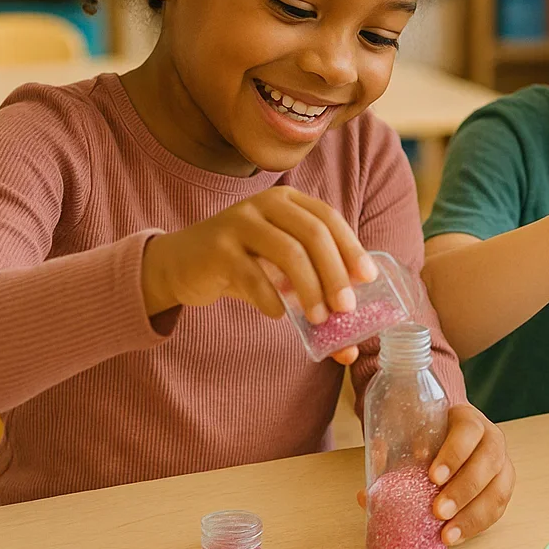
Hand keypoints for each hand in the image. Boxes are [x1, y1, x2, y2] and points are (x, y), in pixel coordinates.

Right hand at [141, 186, 377, 364]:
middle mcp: (265, 204)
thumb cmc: (243, 265)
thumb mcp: (281, 271)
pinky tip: (278, 314)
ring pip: (288, 252)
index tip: (367, 280)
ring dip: (309, 289)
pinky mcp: (216, 247)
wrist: (181, 263)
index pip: (328, 218)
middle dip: (335, 274)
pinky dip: (270, 299)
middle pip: (313, 234)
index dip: (351, 248)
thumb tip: (350, 346)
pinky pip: (252, 275)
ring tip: (318, 319)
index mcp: (288, 202)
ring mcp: (238, 222)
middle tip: (346, 308)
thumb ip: (313, 293)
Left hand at [355, 404, 514, 546]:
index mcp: (468, 421)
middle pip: (488, 461)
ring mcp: (502, 464)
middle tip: (438, 511)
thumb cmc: (431, 439)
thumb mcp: (412, 437)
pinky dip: (477, 525)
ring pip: (499, 488)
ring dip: (473, 514)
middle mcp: (491, 439)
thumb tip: (366, 494)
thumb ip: (392, 458)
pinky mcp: (502, 487)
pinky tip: (456, 536)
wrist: (453, 438)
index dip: (454, 454)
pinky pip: (497, 508)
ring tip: (447, 534)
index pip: (469, 432)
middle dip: (464, 489)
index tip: (433, 477)